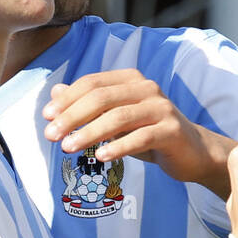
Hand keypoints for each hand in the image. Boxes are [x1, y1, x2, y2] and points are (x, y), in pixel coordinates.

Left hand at [42, 69, 216, 184]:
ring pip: (118, 117)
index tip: (46, 118)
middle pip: (102, 98)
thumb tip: (55, 93)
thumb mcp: (115, 119)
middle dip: (72, 117)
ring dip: (89, 133)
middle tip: (51, 136)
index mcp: (130, 80)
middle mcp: (147, 88)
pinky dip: (118, 147)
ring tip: (68, 149)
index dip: (67, 100)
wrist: (191, 151)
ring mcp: (161, 108)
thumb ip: (88, 105)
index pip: (92, 84)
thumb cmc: (148, 133)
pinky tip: (100, 157)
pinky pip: (140, 138)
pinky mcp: (171, 131)